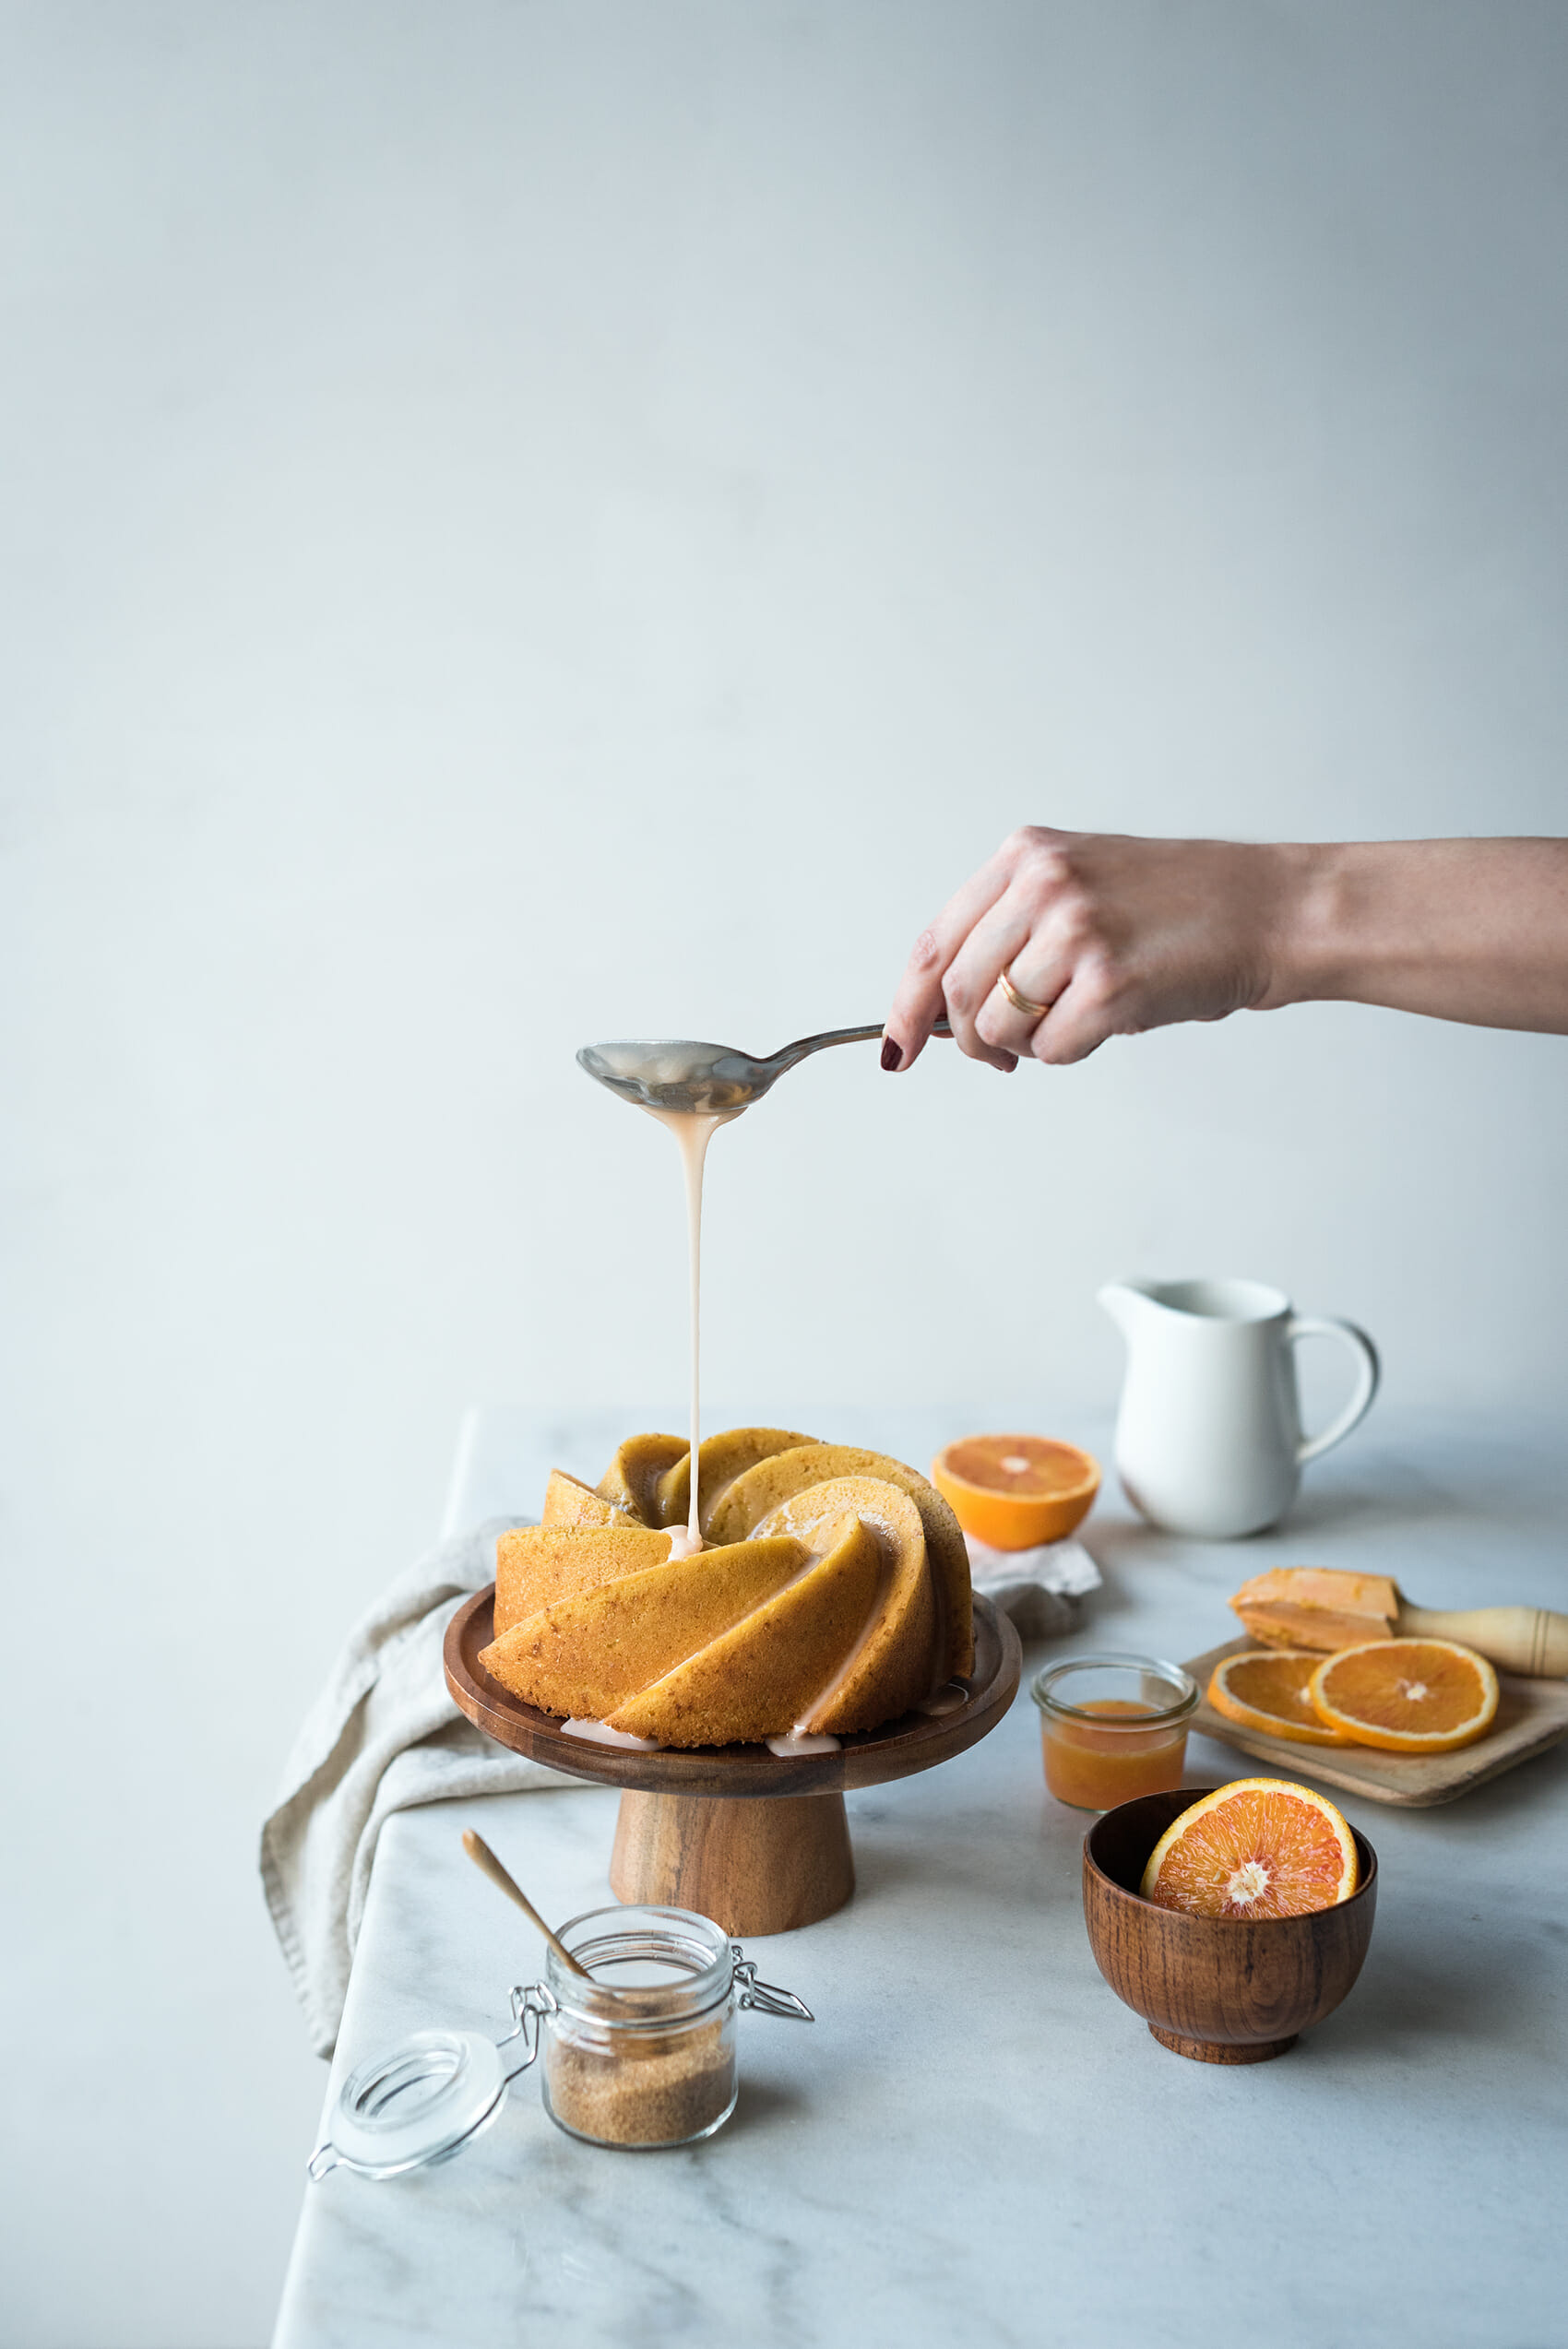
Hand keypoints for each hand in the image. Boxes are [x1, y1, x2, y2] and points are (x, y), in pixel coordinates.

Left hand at [884, 827, 1300, 1070]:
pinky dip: (1071, 1052)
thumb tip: (943, 1010)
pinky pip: (1053, 1048)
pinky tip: (1110, 1022)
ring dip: (1025, 1046)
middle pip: (955, 990)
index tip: (899, 1045)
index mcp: (1027, 855)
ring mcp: (1077, 931)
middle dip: (966, 1039)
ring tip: (1072, 1024)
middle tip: (997, 1056)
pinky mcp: (1111, 981)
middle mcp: (1044, 884)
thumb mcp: (1083, 885)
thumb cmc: (1183, 907)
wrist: (1270, 909)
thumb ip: (1012, 929)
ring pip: (998, 1025)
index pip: (935, 942)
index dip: (906, 1005)